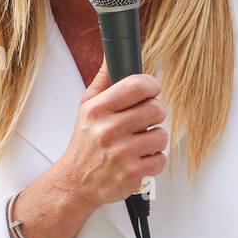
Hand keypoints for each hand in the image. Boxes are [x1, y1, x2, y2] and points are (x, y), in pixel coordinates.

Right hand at [54, 58, 167, 207]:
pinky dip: (154, 160)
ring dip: (154, 139)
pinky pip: (161, 159)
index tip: (152, 89)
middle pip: (156, 109)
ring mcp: (121, 154)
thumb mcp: (86, 107)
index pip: (136, 85)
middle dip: (155, 113)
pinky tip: (138, 159)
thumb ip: (103, 80)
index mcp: (98, 110)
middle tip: (144, 119)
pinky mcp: (132, 174)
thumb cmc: (85, 143)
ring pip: (162, 135)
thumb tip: (111, 54)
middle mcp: (108, 130)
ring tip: (138, 142)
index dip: (151, 85)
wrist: (76, 182)